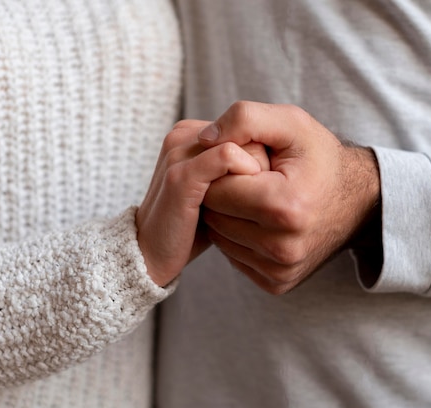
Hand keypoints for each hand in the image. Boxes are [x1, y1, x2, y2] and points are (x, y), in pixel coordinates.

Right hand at [136, 119, 266, 286]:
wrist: (153, 256)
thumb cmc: (193, 226)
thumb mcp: (221, 191)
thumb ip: (239, 170)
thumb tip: (277, 162)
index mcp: (191, 134)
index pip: (244, 128)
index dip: (262, 156)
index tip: (260, 188)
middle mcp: (182, 136)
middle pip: (245, 132)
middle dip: (260, 164)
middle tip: (256, 199)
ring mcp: (178, 153)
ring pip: (240, 142)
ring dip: (256, 174)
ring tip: (252, 204)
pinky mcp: (180, 176)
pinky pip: (226, 157)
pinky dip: (245, 174)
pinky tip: (250, 202)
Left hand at [199, 101, 380, 293]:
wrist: (357, 200)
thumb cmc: (319, 157)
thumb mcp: (290, 122)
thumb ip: (244, 118)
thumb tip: (203, 139)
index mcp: (285, 207)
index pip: (215, 190)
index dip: (222, 169)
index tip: (243, 161)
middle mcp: (283, 248)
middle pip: (214, 216)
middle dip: (223, 193)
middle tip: (248, 179)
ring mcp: (280, 270)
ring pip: (220, 238)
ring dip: (228, 216)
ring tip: (255, 198)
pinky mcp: (277, 283)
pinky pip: (234, 256)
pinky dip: (239, 237)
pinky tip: (260, 221)